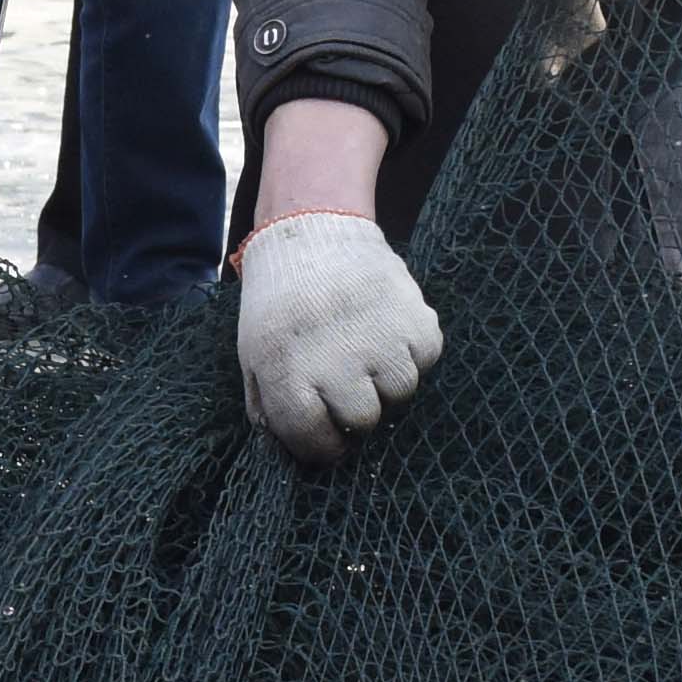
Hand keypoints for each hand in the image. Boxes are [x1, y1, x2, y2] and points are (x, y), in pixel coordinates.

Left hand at [231, 210, 437, 466]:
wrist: (314, 231)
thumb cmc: (281, 302)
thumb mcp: (254, 352)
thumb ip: (267, 405)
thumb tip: (286, 450)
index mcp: (284, 366)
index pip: (311, 437)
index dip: (321, 447)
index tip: (327, 439)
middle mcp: (333, 355)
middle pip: (363, 421)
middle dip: (356, 411)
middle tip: (348, 386)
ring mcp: (378, 335)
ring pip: (401, 393)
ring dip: (387, 381)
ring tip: (368, 351)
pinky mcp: (415, 316)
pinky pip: (426, 360)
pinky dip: (413, 352)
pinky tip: (388, 331)